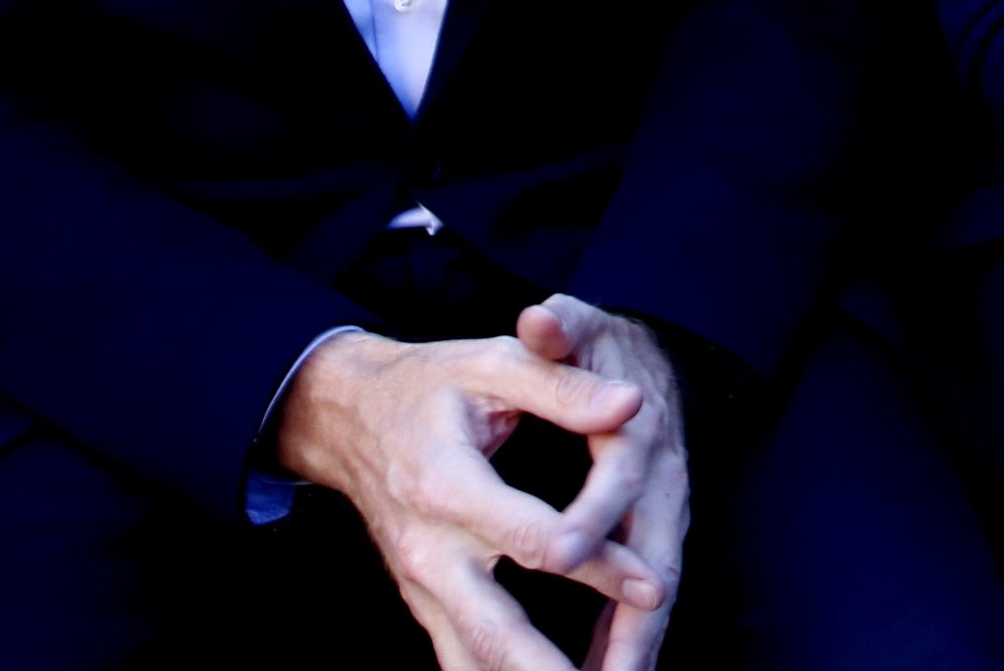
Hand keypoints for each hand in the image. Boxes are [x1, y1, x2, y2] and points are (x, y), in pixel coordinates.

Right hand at [272, 310, 675, 670]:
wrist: (352, 416)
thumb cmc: (430, 385)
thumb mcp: (492, 364)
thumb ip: (563, 388)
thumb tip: (631, 402)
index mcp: (446, 485)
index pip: (532, 541)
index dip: (597, 566)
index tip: (651, 588)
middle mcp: (427, 547)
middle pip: (493, 628)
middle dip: (552, 667)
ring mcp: (418, 583)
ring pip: (472, 658)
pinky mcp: (421, 600)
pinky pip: (457, 658)